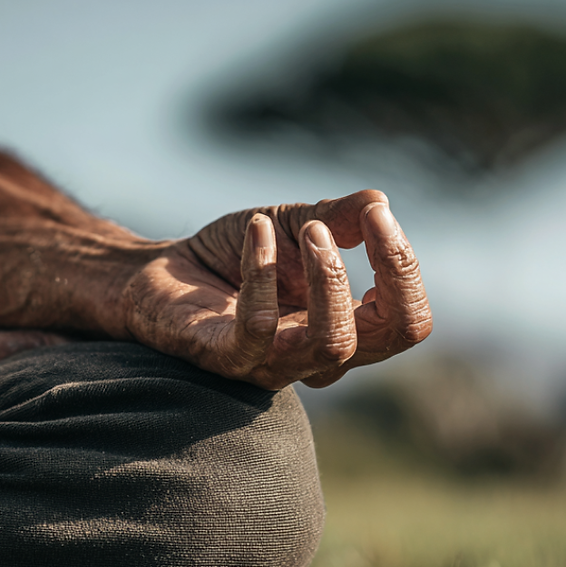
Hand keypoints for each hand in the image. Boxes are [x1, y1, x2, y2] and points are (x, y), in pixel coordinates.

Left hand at [122, 190, 431, 389]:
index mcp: (341, 329)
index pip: (405, 321)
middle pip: (388, 338)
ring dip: (330, 277)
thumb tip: (381, 202)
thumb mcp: (291, 226)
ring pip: (333, 344)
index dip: (404, 267)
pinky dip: (263, 270)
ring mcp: (270, 363)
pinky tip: (256, 231)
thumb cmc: (230, 257)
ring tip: (308, 229)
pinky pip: (260, 327)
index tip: (379, 216)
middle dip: (387, 270)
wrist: (160, 272)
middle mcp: (313, 357)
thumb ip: (336, 219)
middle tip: (358, 221)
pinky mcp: (224, 357)